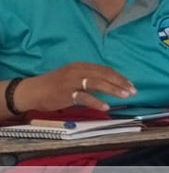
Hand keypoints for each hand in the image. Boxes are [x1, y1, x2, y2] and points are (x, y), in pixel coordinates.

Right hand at [11, 63, 135, 112]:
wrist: (32, 91)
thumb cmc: (54, 86)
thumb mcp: (73, 78)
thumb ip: (89, 81)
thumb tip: (108, 87)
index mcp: (80, 66)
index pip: (104, 69)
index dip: (119, 77)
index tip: (130, 84)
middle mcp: (77, 71)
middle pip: (104, 74)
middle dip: (120, 82)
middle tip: (133, 91)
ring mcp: (72, 81)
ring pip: (97, 83)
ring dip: (113, 89)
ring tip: (125, 96)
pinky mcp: (66, 93)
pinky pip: (84, 97)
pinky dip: (96, 101)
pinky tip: (105, 107)